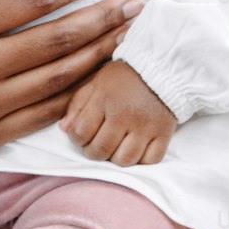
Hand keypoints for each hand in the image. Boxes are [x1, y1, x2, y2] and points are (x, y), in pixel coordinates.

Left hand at [58, 60, 175, 165]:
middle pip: (101, 150)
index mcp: (104, 99)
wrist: (161, 67)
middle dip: (93, 152)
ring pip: (124, 160)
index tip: (81, 134)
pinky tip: (136, 149)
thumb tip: (64, 129)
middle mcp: (125, 115)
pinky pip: (150, 161)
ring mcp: (146, 126)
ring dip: (116, 158)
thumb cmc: (124, 76)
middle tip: (96, 144)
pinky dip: (141, 160)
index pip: (81, 133)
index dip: (76, 138)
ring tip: (115, 147)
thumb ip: (78, 105)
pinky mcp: (164, 134)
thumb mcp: (96, 83)